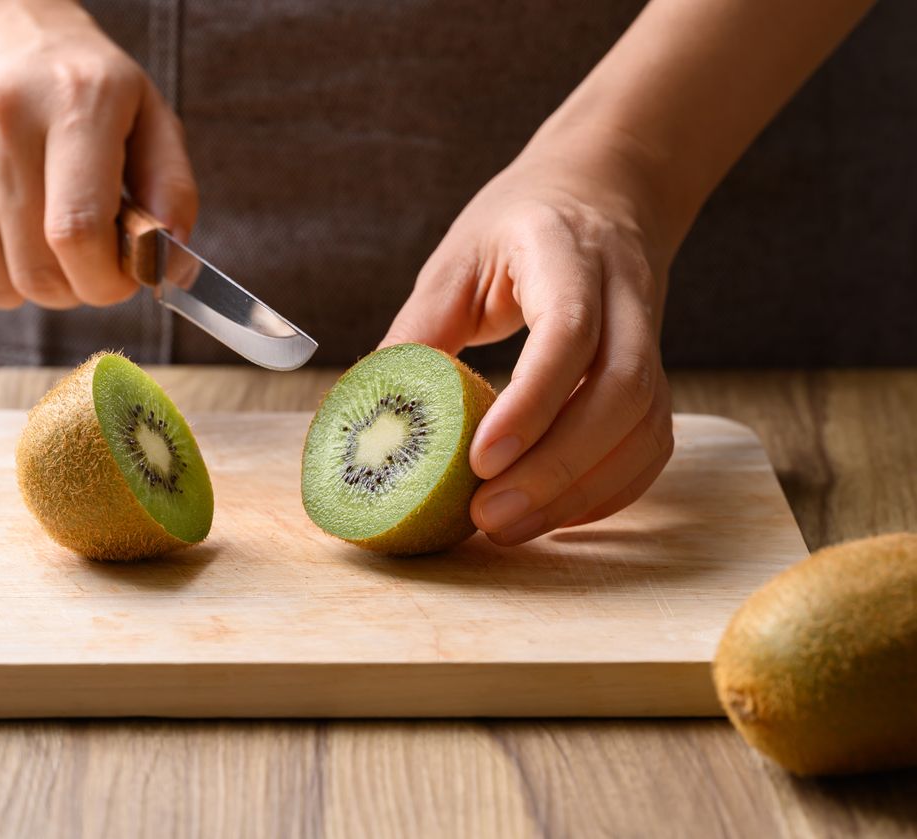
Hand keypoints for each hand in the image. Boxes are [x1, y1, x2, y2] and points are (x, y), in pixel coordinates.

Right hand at [0, 0, 196, 309]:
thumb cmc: (76, 80)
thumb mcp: (147, 112)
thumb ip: (172, 190)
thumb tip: (168, 263)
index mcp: (75, 101)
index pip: (78, 235)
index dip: (105, 282)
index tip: (117, 277)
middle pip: (36, 271)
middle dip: (71, 288)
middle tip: (80, 258)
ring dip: (24, 282)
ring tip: (36, 233)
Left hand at [382, 133, 674, 544]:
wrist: (599, 192)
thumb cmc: (514, 227)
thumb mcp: (454, 263)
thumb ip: (418, 334)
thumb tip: (370, 418)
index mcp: (565, 251)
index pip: (569, 330)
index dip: (532, 402)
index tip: (481, 460)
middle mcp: (624, 292)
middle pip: (620, 391)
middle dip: (556, 468)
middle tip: (488, 516)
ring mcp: (651, 334)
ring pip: (644, 425)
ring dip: (581, 491)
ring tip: (509, 527)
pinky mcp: (657, 374)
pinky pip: (651, 444)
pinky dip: (609, 491)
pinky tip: (556, 515)